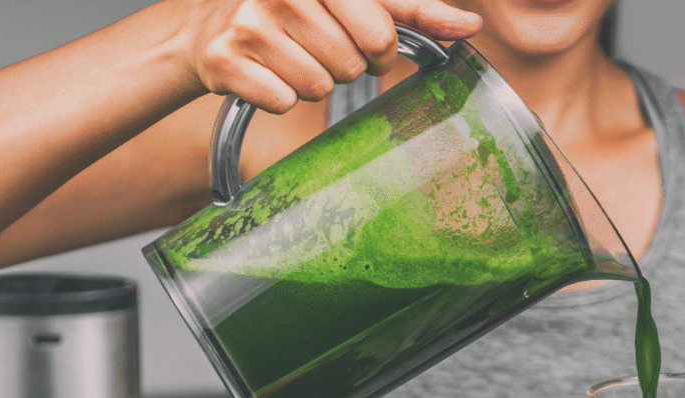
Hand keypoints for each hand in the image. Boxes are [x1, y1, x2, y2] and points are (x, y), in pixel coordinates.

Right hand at [182, 0, 481, 112]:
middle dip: (345, 67)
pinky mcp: (227, 60)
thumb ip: (412, 11)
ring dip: (311, 83)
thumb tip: (471, 27)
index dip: (380, 50)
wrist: (212, 28)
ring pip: (318, 86)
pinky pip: (283, 101)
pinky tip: (267, 76)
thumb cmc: (296, 14)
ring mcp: (251, 23)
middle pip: (352, 64)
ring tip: (291, 59)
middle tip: (321, 51)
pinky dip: (279, 97)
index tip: (366, 44)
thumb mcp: (353, 1)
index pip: (381, 29)